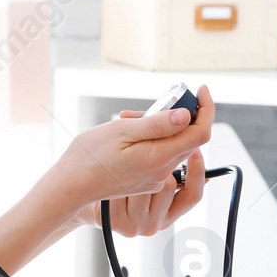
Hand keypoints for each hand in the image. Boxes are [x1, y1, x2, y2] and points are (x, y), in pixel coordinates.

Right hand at [74, 114, 208, 235]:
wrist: (70, 185)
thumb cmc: (89, 156)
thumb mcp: (122, 131)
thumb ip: (157, 124)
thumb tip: (186, 116)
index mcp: (159, 157)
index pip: (200, 133)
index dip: (206, 109)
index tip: (202, 90)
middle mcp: (162, 172)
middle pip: (187, 138)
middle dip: (176, 115)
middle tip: (149, 106)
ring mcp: (154, 179)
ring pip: (171, 146)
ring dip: (160, 128)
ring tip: (129, 121)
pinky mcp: (146, 181)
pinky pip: (158, 156)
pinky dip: (150, 141)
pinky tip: (127, 137)